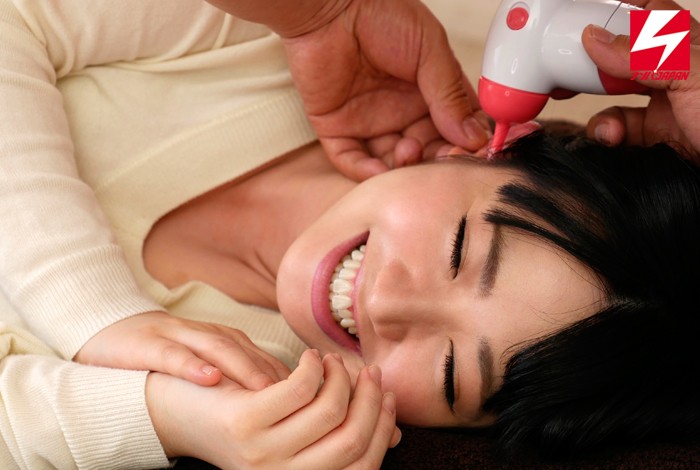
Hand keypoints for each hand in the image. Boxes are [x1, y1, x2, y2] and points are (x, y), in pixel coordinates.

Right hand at [75, 311, 289, 388]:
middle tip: (303, 396)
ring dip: (243, 366)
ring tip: (265, 387)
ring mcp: (179, 336)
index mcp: (227, 341)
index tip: (314, 401)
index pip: (267, 359)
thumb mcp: (210, 362)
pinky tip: (210, 378)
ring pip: (217, 348)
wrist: (113, 331)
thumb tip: (287, 401)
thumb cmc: (170, 356)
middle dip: (277, 373)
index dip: (293, 380)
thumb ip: (244, 375)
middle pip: (250, 352)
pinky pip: (173, 355)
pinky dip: (192, 365)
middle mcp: (209, 334)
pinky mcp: (148, 344)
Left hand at [147, 350, 400, 468]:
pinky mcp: (246, 422)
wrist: (179, 412)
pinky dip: (313, 367)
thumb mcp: (294, 433)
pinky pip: (300, 388)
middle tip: (369, 370)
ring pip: (330, 409)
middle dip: (370, 398)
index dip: (382, 426)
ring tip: (332, 361)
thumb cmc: (246, 418)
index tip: (387, 393)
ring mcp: (263, 453)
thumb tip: (394, 430)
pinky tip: (310, 357)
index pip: (363, 465)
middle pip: (352, 438)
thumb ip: (337, 432)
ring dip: (340, 377)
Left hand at [280, 0, 489, 180]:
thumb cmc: (382, 14)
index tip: (472, 151)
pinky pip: (351, 161)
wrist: (333, 5)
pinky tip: (379, 170)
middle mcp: (402, 113)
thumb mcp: (429, 50)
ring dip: (402, 167)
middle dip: (435, 161)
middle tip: (442, 158)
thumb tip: (474, 135)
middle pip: (425, 153)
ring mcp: (370, 123)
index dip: (464, 145)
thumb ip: (450, 93)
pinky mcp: (337, 128)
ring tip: (408, 150)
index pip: (454, 131)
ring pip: (391, 163)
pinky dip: (364, 172)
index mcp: (429, 95)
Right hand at [581, 0, 699, 159]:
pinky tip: (611, 136)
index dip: (615, 12)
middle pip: (622, 53)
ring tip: (589, 103)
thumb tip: (594, 38)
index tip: (582, 20)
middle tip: (565, 66)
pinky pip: (619, 130)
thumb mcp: (692, 76)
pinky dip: (607, 133)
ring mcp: (664, 105)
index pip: (647, 13)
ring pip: (614, 93)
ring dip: (596, 102)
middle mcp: (674, 71)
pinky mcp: (656, 138)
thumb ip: (643, 56)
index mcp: (688, 45)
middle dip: (591, 60)